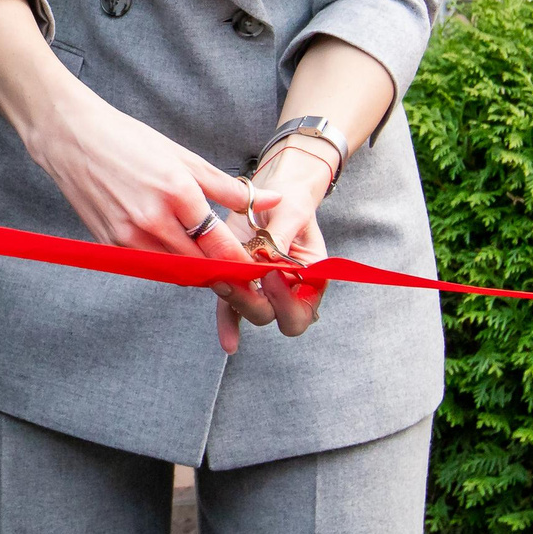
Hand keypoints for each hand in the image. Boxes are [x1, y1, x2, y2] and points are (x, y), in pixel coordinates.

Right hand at [10, 82, 276, 276]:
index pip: (221, 245)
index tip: (260, 270)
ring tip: (212, 262)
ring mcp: (128, 236)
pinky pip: (149, 266)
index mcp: (177, 193)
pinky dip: (168, 264)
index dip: (244, 264)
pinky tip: (178, 252)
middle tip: (243, 272)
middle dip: (224, 273)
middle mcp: (152, 221)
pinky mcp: (110, 245)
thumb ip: (229, 187)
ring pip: (175, 272)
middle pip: (201, 266)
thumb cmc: (127, 140)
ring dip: (197, 272)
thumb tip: (272, 200)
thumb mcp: (184, 157)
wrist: (70, 138)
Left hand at [213, 141, 333, 351]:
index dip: (287, 301)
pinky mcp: (239, 281)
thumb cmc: (291, 200)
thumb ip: (281, 237)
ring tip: (221, 283)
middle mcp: (288, 289)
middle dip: (256, 302)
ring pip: (250, 311)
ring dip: (236, 302)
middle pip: (273, 316)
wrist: (277, 189)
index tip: (272, 273)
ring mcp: (262, 288)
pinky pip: (231, 308)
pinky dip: (228, 324)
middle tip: (241, 277)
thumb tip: (267, 258)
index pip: (303, 310)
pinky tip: (228, 344)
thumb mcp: (291, 211)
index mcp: (311, 278)